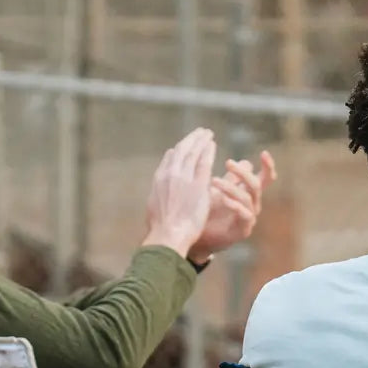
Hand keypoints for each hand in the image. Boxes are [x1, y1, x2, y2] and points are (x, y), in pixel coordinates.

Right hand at [142, 128, 216, 256]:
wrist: (168, 235)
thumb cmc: (162, 228)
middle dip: (191, 140)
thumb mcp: (155, 206)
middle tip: (200, 132)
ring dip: (201, 141)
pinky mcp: (198, 185)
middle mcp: (170, 175)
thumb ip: (159, 194)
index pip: (170, 159)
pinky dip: (208, 151)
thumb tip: (156, 191)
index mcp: (159, 180)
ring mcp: (184, 178)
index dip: (178, 150)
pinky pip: (204, 162)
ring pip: (193, 153)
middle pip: (181, 151)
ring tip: (207, 133)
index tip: (184, 144)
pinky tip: (212, 144)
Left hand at [188, 151, 272, 264]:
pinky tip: (222, 199)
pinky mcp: (243, 230)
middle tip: (227, 163)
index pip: (265, 178)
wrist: (199, 238)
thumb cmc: (209, 213)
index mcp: (249, 194)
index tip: (264, 153)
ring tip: (213, 181)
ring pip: (247, 198)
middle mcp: (253, 205)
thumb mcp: (219, 191)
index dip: (268, 166)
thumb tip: (245, 161)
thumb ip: (231, 178)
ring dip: (230, 187)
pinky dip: (234, 205)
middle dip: (243, 173)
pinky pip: (244, 215)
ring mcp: (249, 218)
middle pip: (256, 185)